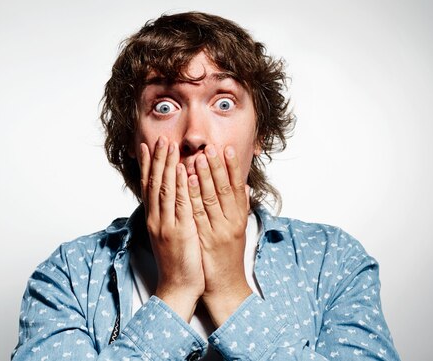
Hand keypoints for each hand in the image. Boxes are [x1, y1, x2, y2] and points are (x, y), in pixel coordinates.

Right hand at [140, 136, 204, 320]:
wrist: (177, 287)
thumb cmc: (176, 263)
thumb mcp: (168, 236)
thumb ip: (168, 216)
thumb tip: (169, 199)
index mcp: (154, 220)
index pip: (148, 187)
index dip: (148, 166)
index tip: (147, 147)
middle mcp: (156, 219)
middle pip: (154, 183)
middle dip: (158, 159)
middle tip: (160, 138)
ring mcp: (166, 225)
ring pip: (165, 190)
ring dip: (167, 166)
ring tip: (169, 146)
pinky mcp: (179, 232)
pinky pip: (180, 205)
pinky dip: (180, 186)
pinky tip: (182, 171)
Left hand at [188, 144, 251, 326]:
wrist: (225, 286)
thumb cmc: (228, 256)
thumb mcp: (237, 230)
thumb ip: (239, 207)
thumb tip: (243, 186)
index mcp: (239, 217)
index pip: (237, 187)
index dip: (232, 167)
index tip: (227, 149)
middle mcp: (232, 222)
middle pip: (224, 189)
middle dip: (217, 166)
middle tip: (210, 147)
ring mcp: (219, 230)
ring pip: (212, 198)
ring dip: (205, 176)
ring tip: (198, 157)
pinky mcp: (206, 239)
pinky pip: (199, 214)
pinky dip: (194, 196)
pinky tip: (189, 181)